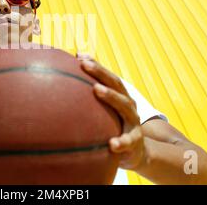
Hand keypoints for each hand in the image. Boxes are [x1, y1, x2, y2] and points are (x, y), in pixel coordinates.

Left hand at [77, 53, 146, 169]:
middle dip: (100, 73)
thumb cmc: (115, 126)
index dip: (96, 65)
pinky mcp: (135, 141)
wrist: (137, 151)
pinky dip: (121, 142)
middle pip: (116, 85)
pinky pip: (128, 141)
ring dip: (111, 96)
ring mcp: (133, 122)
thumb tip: (69, 78)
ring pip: (124, 107)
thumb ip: (92, 96)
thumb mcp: (107, 111)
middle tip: (84, 65)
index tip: (79, 56)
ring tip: (97, 89)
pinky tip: (112, 144)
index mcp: (121, 96)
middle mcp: (129, 105)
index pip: (109, 77)